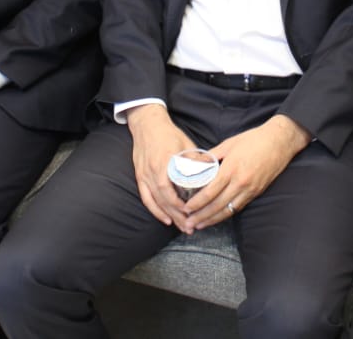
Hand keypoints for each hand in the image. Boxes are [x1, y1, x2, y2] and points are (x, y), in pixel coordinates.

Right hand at [125, 104, 196, 228]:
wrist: (147, 124)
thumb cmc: (168, 133)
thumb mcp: (185, 143)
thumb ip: (196, 159)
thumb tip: (212, 171)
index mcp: (164, 162)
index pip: (169, 189)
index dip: (179, 204)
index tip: (192, 213)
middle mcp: (152, 171)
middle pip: (163, 200)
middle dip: (177, 215)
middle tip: (190, 227)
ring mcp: (144, 175)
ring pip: (155, 201)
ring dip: (168, 216)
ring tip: (181, 227)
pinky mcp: (140, 177)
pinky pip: (146, 198)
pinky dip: (155, 210)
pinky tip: (165, 219)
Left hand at [185, 115, 309, 232]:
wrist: (280, 141)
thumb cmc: (254, 139)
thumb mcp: (229, 143)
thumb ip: (211, 156)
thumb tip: (195, 163)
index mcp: (231, 169)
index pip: (210, 192)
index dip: (197, 203)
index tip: (186, 208)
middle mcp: (241, 183)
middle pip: (217, 205)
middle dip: (201, 216)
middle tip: (188, 223)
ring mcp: (250, 189)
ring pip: (228, 210)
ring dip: (213, 219)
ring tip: (200, 225)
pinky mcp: (257, 192)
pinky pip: (238, 207)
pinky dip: (226, 214)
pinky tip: (217, 217)